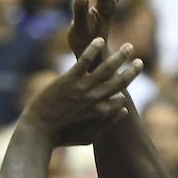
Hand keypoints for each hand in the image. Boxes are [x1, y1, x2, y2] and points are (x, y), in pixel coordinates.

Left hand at [22, 39, 139, 146]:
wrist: (38, 131)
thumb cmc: (62, 136)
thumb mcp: (89, 137)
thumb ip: (107, 125)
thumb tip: (124, 109)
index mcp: (99, 113)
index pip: (119, 100)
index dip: (124, 91)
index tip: (126, 83)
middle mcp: (94, 99)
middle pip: (119, 83)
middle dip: (132, 72)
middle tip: (140, 62)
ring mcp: (81, 88)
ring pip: (106, 69)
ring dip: (120, 57)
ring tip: (129, 47)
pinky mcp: (68, 80)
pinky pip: (84, 61)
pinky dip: (93, 50)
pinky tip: (100, 40)